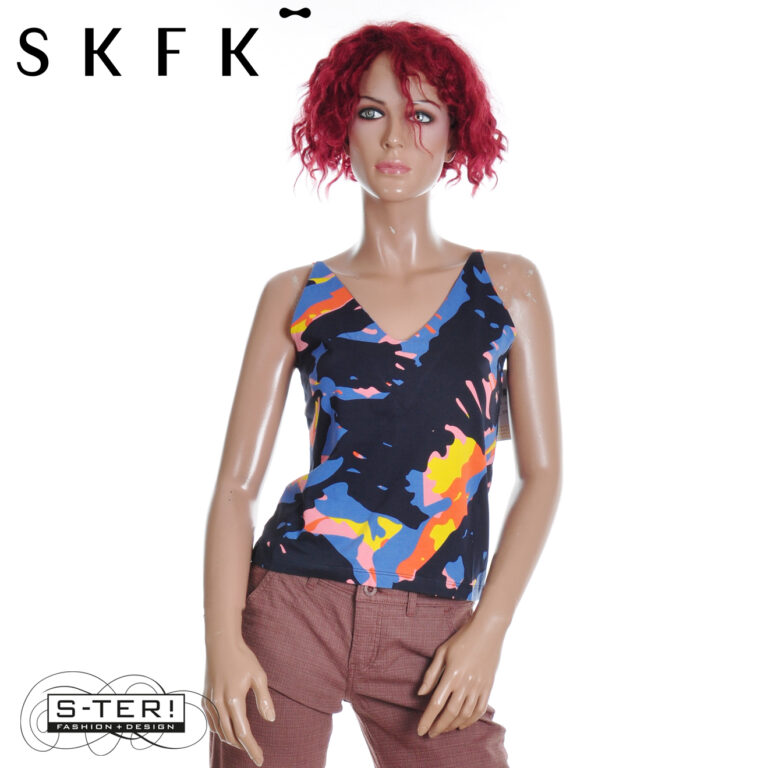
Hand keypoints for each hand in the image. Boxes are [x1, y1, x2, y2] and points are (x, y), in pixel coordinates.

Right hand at [202, 634, 275, 765]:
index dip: (252, 749)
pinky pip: (211, 722)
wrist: (221, 644)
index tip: (260, 760)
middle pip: (230, 736)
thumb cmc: (242, 658)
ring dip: (231, 740)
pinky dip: (220, 731)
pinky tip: (228, 730)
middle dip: (243, 747)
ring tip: (244, 743)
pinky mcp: (205, 698)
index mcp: (234, 700)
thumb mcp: (259, 676)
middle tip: (256, 753)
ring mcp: (210, 702)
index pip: (244, 733)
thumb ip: (264, 699)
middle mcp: (219, 705)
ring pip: (219, 731)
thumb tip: (271, 720)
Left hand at [415, 613, 504, 737]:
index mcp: (452, 675)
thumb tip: (420, 694)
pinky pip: (479, 710)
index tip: (420, 731)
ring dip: (453, 725)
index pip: (436, 704)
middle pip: (450, 713)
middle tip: (431, 734)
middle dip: (439, 727)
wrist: (488, 630)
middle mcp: (466, 684)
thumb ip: (431, 674)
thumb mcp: (442, 652)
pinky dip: (470, 720)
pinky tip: (462, 724)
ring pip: (465, 714)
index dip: (427, 719)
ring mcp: (479, 687)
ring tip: (444, 729)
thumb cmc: (462, 638)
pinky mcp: (488, 687)